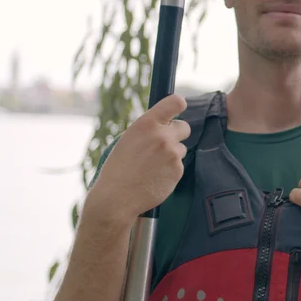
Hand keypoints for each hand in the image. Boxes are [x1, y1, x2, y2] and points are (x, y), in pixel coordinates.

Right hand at [86, 93, 190, 223]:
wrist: (116, 197)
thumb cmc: (119, 167)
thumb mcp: (129, 139)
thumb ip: (149, 130)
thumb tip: (168, 124)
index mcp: (146, 124)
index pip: (175, 102)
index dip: (178, 104)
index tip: (178, 107)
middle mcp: (162, 136)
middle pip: (184, 127)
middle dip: (176, 133)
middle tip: (163, 144)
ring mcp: (173, 153)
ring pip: (181, 148)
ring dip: (172, 154)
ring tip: (151, 166)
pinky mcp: (178, 170)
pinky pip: (179, 165)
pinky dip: (170, 170)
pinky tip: (155, 176)